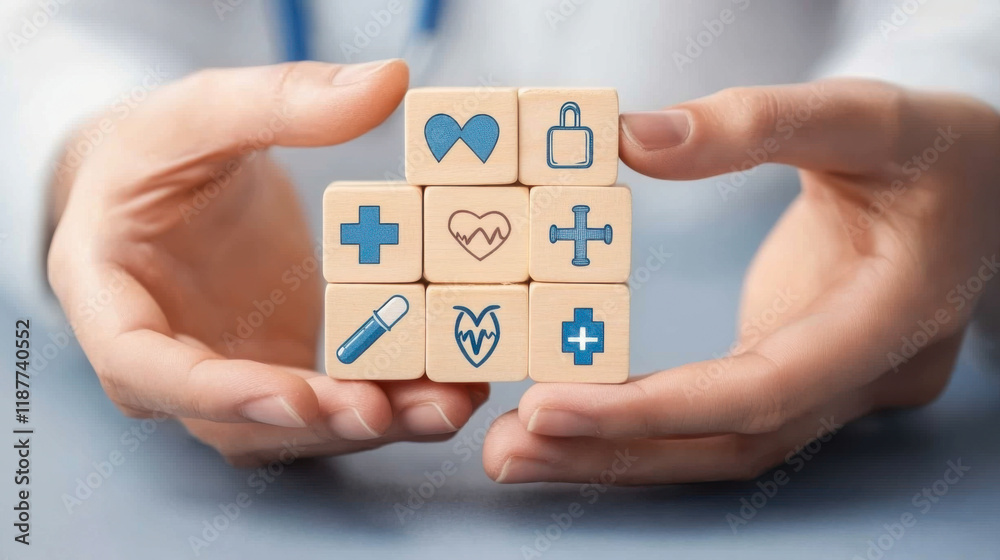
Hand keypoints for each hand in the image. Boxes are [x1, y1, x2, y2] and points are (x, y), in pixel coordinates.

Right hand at [48, 59, 487, 466]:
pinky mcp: (282, 368)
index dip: (223, 394)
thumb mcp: (201, 112)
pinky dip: (390, 398)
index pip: (150, 372)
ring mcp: (230, 374)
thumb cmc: (154, 150)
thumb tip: (388, 83)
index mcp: (111, 305)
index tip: (300, 396)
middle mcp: (168, 365)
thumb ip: (283, 100)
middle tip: (394, 407)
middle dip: (322, 420)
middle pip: (240, 420)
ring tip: (448, 401)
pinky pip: (332, 400)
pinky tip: (450, 383)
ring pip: (297, 425)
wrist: (160, 181)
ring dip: (373, 421)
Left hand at [483, 79, 999, 483]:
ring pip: (719, 447)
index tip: (549, 405)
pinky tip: (574, 415)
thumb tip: (631, 139)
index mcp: (893, 319)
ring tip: (516, 448)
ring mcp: (829, 386)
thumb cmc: (938, 148)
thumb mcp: (866, 116)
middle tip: (506, 451)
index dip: (656, 409)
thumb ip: (756, 123)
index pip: (764, 391)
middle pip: (728, 445)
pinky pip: (715, 416)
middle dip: (614, 451)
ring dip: (616, 452)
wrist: (985, 186)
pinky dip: (642, 423)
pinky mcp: (797, 372)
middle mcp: (860, 377)